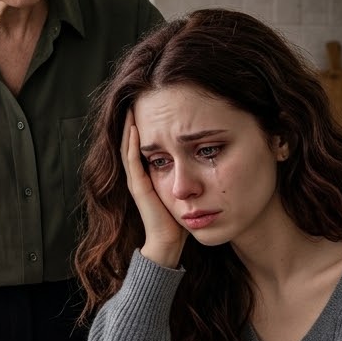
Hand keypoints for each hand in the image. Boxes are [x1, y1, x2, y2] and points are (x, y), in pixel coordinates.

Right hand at [121, 109, 186, 267]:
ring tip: (132, 105)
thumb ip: (193, 175)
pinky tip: (135, 127)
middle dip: (136, 120)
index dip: (148, 124)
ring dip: (129, 126)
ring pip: (129, 146)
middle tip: (139, 97)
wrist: (169, 243)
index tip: (155, 105)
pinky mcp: (139, 187)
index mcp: (151, 175)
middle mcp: (140, 175)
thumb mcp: (188, 191)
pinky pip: (132, 160)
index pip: (146, 143)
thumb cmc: (181, 220)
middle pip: (133, 141)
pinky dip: (132, 143)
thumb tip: (212, 157)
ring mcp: (137, 181)